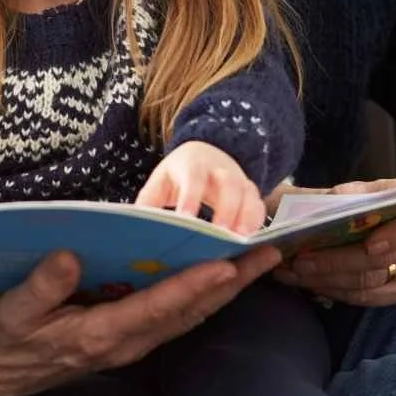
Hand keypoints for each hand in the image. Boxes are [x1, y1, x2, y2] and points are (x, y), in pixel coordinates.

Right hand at [0, 247, 279, 395]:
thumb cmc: (4, 341)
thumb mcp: (11, 313)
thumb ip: (41, 288)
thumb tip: (68, 258)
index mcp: (101, 335)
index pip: (157, 307)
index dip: (193, 285)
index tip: (226, 264)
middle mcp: (126, 343)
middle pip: (190, 313)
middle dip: (231, 284)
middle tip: (269, 254)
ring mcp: (131, 344)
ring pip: (190, 317)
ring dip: (226, 290)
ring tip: (259, 262)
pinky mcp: (129, 339)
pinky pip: (177, 318)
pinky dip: (204, 297)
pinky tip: (220, 279)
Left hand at [136, 141, 265, 236]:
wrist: (206, 153)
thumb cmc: (179, 174)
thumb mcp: (161, 180)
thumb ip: (149, 201)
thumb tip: (136, 225)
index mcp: (193, 165)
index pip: (193, 179)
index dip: (190, 198)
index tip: (186, 219)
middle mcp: (220, 170)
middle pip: (228, 185)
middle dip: (226, 209)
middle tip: (221, 235)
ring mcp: (239, 180)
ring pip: (248, 195)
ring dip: (246, 218)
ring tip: (241, 242)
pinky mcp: (251, 193)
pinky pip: (259, 207)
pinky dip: (257, 223)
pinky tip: (251, 242)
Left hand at [268, 178, 395, 306]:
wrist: (369, 221)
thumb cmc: (361, 201)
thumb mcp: (356, 190)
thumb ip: (346, 195)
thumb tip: (332, 202)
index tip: (369, 245)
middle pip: (382, 260)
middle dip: (336, 261)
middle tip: (300, 260)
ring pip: (369, 282)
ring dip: (327, 279)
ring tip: (294, 271)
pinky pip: (367, 297)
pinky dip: (335, 291)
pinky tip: (310, 282)